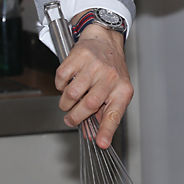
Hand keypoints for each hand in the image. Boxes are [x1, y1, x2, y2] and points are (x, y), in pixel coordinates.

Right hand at [54, 21, 131, 147]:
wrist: (106, 40)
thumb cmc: (111, 68)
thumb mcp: (115, 91)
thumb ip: (104, 114)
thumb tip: (92, 136)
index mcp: (123, 90)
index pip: (114, 114)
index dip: (107, 131)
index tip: (101, 144)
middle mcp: (111, 77)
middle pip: (89, 105)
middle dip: (75, 117)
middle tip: (70, 119)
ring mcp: (95, 66)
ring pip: (72, 93)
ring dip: (66, 102)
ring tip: (69, 100)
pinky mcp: (80, 56)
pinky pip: (62, 78)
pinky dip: (60, 85)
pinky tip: (67, 82)